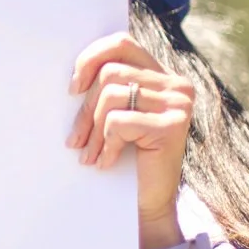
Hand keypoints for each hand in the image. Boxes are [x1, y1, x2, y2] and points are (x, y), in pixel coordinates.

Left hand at [67, 34, 193, 248]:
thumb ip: (106, 91)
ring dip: (93, 131)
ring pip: (111, 96)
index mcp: (162, 76)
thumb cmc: (127, 161)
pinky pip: (119, 123)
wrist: (149, 204)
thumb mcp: (115, 118)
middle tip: (75, 140)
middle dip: (85, 109)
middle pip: (110, 73)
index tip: (72, 88)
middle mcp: (176, 84)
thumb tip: (70, 79)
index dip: (91, 58)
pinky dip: (106, 145)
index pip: (121, 45)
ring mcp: (178, 104)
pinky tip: (106, 163)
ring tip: (90, 154)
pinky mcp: (173, 126)